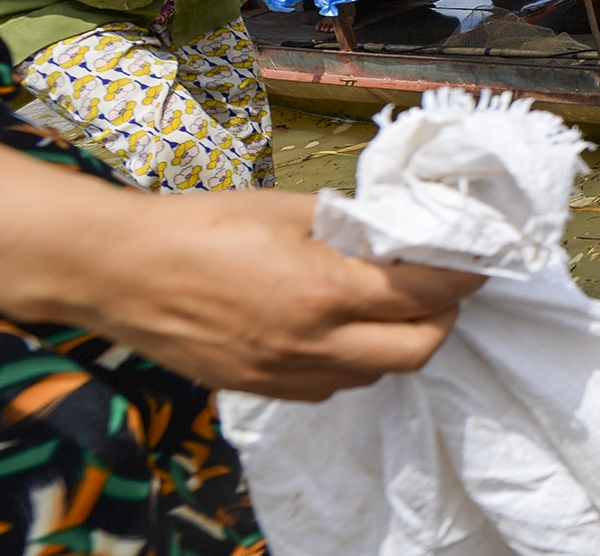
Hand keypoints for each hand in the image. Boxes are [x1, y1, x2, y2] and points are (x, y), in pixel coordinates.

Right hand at [90, 188, 482, 400]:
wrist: (121, 270)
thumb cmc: (202, 226)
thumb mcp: (288, 210)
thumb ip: (349, 226)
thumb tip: (393, 232)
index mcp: (325, 291)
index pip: (424, 293)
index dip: (462, 277)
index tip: (479, 261)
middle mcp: (313, 343)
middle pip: (417, 351)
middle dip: (444, 320)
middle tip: (445, 290)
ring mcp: (286, 374)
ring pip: (376, 375)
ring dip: (399, 344)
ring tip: (395, 308)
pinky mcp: (261, 389)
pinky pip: (331, 387)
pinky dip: (354, 363)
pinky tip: (344, 332)